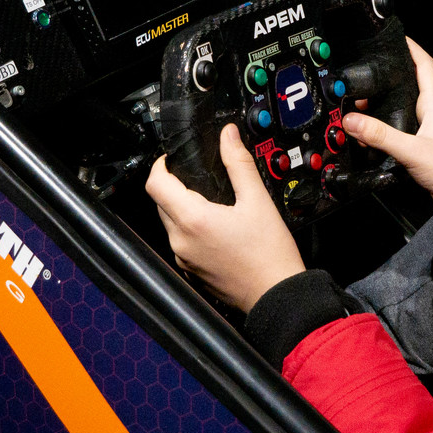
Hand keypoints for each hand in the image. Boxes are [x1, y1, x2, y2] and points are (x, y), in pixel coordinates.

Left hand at [145, 124, 306, 311]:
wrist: (277, 295)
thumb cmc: (269, 255)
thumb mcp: (258, 200)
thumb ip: (239, 163)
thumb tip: (228, 136)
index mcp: (193, 220)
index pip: (155, 184)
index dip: (160, 165)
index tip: (172, 159)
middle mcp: (181, 241)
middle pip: (160, 202)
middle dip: (174, 186)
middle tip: (199, 179)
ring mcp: (184, 258)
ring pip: (170, 223)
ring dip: (182, 208)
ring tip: (213, 204)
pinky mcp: (191, 271)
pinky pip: (181, 242)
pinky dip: (191, 230)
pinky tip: (217, 228)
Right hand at [342, 39, 432, 223]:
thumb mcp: (414, 151)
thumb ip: (382, 136)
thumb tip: (351, 120)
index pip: (425, 66)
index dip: (411, 48)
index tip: (394, 37)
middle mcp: (431, 116)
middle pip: (408, 87)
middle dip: (386, 80)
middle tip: (363, 79)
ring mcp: (426, 133)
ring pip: (400, 111)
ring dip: (381, 109)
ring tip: (359, 108)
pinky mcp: (420, 150)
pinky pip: (398, 134)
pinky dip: (382, 132)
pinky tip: (370, 138)